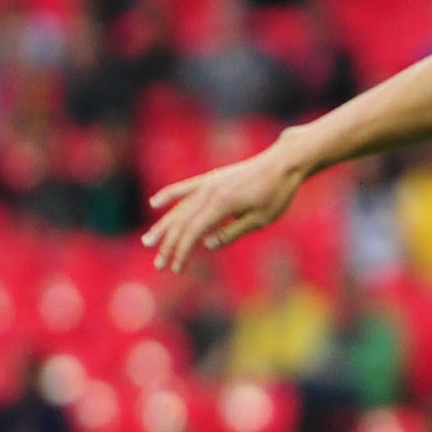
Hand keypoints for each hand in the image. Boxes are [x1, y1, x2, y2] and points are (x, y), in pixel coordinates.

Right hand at [141, 139, 307, 272]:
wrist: (283, 163)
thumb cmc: (276, 194)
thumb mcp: (260, 219)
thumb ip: (232, 232)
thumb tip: (206, 245)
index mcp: (222, 204)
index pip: (193, 232)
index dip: (182, 252)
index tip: (176, 268)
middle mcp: (209, 193)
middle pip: (181, 223)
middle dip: (169, 245)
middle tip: (159, 265)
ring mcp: (208, 184)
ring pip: (179, 208)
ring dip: (163, 227)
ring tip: (148, 242)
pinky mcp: (211, 178)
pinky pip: (184, 188)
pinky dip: (169, 195)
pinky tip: (154, 203)